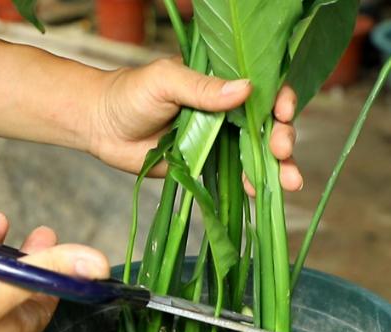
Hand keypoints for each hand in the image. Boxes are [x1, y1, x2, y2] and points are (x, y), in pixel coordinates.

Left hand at [88, 58, 302, 191]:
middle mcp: (225, 110)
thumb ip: (203, 88)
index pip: (261, 88)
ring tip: (289, 181)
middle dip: (282, 137)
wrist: (101, 127)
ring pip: (256, 152)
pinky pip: (234, 173)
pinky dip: (251, 183)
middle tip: (280, 150)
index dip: (280, 100)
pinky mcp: (206, 163)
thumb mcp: (166, 81)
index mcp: (219, 83)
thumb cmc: (130, 94)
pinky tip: (261, 192)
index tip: (284, 113)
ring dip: (277, 166)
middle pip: (266, 123)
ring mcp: (218, 138)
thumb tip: (246, 89)